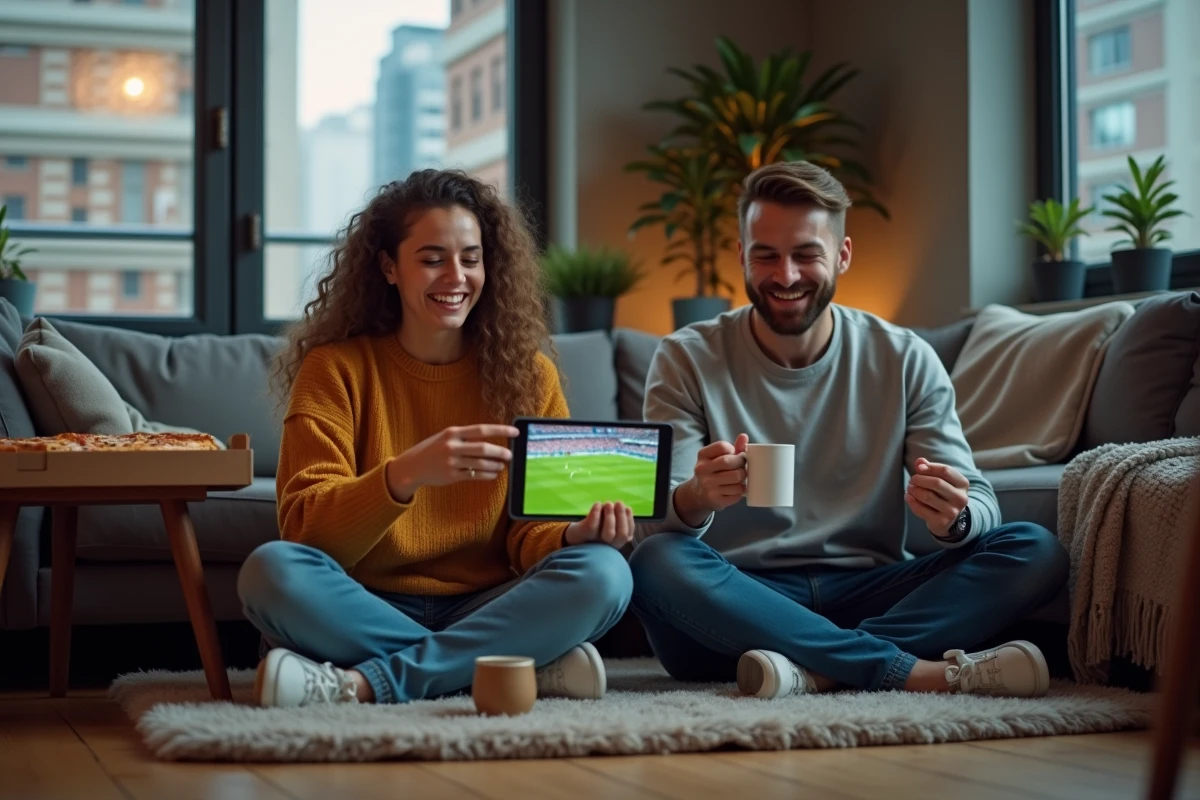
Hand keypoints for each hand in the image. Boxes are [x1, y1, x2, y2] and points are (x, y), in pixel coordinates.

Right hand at [385, 424, 518, 502]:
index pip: (481, 430)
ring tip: (502, 465)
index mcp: (452, 433)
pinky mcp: (451, 476)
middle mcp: (452, 446)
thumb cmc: (432, 449)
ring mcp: (452, 462)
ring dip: (495, 465)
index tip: (515, 431)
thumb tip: (490, 440)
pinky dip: (487, 475)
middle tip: (510, 455)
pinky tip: (493, 474)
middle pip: (483, 448)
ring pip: (480, 464)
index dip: (500, 430)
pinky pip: (474, 476)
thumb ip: (465, 437)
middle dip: (500, 451)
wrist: (412, 466)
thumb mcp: (445, 437)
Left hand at [564, 502, 634, 548]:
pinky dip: (596, 513)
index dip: (629, 521)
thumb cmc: (593, 529)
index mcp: (615, 543)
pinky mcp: (583, 535)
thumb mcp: (607, 524)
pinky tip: (597, 504)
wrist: (572, 536)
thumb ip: (617, 519)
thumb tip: (627, 509)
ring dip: (610, 515)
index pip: (627, 534)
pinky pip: (592, 526)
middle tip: (619, 502)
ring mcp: (596, 542)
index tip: (628, 508)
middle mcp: (607, 546)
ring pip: (608, 533)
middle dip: (621, 517)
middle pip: (621, 535)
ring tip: (608, 503)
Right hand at [673, 434, 748, 527]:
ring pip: (736, 478)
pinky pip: (737, 493)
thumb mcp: (718, 457)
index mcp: (702, 455)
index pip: (722, 446)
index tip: (734, 455)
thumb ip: (734, 448)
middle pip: (729, 462)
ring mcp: (707, 486)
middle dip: (741, 464)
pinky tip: (735, 489)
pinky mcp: (715, 499)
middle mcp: (702, 470)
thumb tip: (744, 436)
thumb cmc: (714, 471)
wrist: (699, 494)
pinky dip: (740, 490)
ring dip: (743, 479)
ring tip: (739, 479)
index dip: (734, 450)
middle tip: (742, 467)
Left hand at [905, 457, 969, 536]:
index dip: (930, 467)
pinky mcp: (941, 522)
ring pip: (927, 496)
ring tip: (910, 488)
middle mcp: (961, 498)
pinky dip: (911, 501)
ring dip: (914, 490)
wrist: (949, 519)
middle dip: (920, 479)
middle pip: (937, 483)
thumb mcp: (940, 479)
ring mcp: (952, 512)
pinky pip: (921, 509)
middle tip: (912, 480)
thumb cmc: (942, 493)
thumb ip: (929, 468)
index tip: (918, 468)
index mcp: (963, 484)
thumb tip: (919, 462)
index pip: (946, 471)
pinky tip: (908, 497)